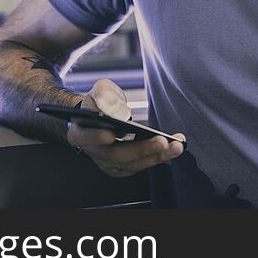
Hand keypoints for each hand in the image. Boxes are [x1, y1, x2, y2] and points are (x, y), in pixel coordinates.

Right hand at [66, 78, 185, 177]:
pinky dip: (160, 157)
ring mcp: (109, 164)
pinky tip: (174, 147)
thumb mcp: (99, 90)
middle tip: (161, 141)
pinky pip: (142, 165)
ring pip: (133, 164)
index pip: (85, 137)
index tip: (111, 134)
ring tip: (177, 145)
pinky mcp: (124, 167)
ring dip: (157, 156)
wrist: (100, 118)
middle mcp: (94, 153)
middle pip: (116, 156)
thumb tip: (116, 110)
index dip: (96, 137)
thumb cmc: (100, 103)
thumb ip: (104, 95)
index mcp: (80, 133)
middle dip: (140, 149)